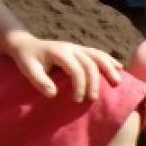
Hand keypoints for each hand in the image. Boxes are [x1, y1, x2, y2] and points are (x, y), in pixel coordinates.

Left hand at [7, 32, 123, 101]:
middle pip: (90, 63)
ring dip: (109, 69)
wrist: (26, 45)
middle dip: (94, 82)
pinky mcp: (81, 50)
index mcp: (59, 52)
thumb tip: (53, 94)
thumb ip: (39, 81)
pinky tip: (119, 67)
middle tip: (93, 99)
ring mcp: (77, 47)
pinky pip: (98, 53)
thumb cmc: (27, 59)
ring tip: (117, 82)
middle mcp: (71, 48)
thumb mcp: (27, 69)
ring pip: (98, 56)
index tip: (77, 100)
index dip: (79, 85)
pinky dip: (109, 60)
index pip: (76, 68)